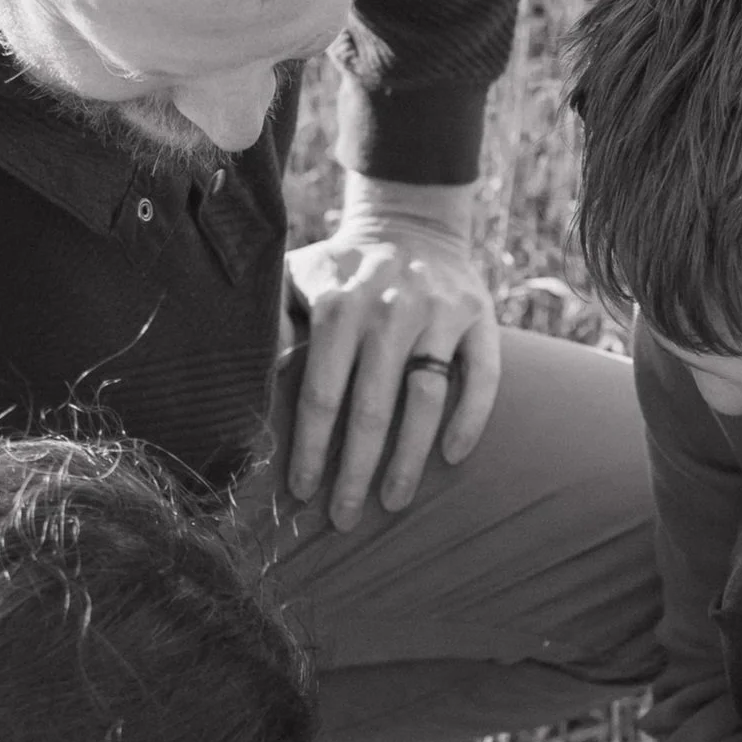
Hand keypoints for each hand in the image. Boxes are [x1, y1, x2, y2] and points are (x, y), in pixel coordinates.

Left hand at [279, 205, 501, 525]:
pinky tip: (452, 458)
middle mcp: (392, 309)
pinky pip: (483, 377)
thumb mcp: (292, 277)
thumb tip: (258, 375)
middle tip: (344, 518)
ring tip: (393, 502)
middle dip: (357, 471)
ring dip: (409, 460)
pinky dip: (470, 421)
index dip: (313, 448)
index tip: (304, 491)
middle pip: (373, 408)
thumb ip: (272, 321)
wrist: (411, 223)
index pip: (323, 394)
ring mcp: (440, 314)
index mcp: (340, 304)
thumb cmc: (341, 269)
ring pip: (427, 400)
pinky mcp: (479, 318)